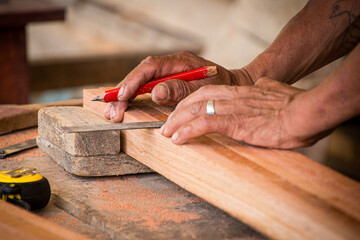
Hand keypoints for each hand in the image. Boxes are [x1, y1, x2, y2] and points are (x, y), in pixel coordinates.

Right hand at [104, 51, 252, 121]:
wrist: (234, 84)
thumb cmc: (222, 85)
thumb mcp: (204, 88)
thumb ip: (180, 89)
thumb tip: (155, 92)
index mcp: (180, 61)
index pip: (150, 67)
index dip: (134, 81)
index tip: (122, 96)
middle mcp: (170, 65)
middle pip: (140, 74)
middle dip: (123, 92)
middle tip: (111, 111)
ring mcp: (167, 73)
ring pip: (140, 81)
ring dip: (124, 96)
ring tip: (112, 113)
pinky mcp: (166, 81)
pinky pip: (145, 87)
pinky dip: (133, 97)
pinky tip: (123, 106)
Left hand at [160, 78, 324, 148]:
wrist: (307, 112)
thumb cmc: (296, 105)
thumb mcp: (276, 90)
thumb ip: (263, 88)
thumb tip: (260, 86)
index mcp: (241, 90)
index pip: (208, 91)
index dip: (191, 101)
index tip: (182, 111)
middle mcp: (233, 96)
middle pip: (196, 98)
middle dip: (178, 111)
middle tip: (168, 123)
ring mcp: (233, 108)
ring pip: (196, 109)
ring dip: (177, 122)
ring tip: (166, 132)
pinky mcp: (235, 122)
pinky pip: (204, 124)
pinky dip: (188, 131)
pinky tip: (178, 139)